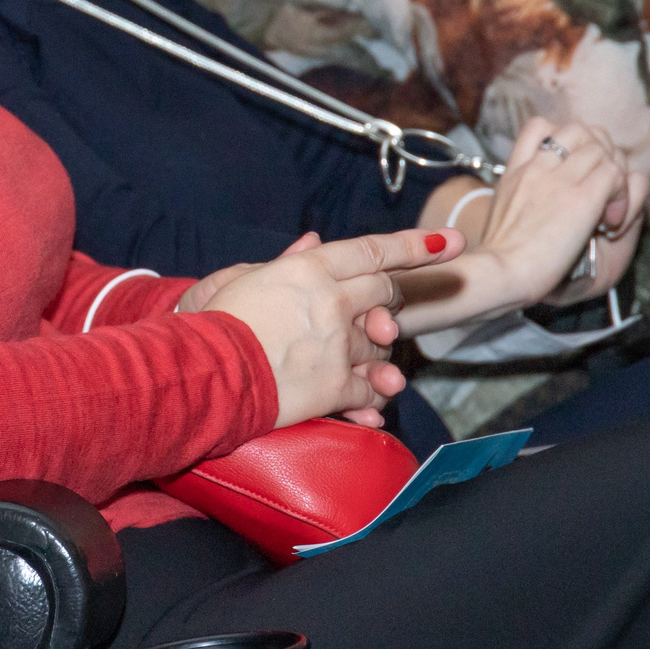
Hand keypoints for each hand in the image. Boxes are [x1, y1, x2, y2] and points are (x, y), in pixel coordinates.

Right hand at [195, 227, 458, 427]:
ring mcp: (337, 344)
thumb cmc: (210, 323)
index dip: (413, 245)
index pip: (373, 251)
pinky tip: (370, 407)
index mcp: (308, 269)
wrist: (202, 372)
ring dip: (378, 356)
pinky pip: (370, 390)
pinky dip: (373, 398)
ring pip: (380, 346)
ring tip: (370, 368)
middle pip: (384, 293)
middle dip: (396, 301)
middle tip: (394, 315)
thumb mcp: (241, 278)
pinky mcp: (335, 385)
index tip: (447, 242)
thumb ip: (286, 261)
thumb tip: (313, 241)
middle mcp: (332, 300)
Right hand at [474, 120, 643, 309]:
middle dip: (603, 156)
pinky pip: (616, 175)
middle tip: (602, 194)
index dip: (569, 143)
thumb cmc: (500, 261)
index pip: (542, 126)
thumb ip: (527, 195)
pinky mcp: (582, 198)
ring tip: (608, 213)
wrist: (500, 275)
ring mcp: (559, 179)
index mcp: (515, 171)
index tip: (574, 174)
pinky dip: (623, 198)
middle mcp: (537, 165)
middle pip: (583, 130)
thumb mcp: (504, 218)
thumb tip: (560, 188)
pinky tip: (610, 225)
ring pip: (604, 150)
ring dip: (617, 180)